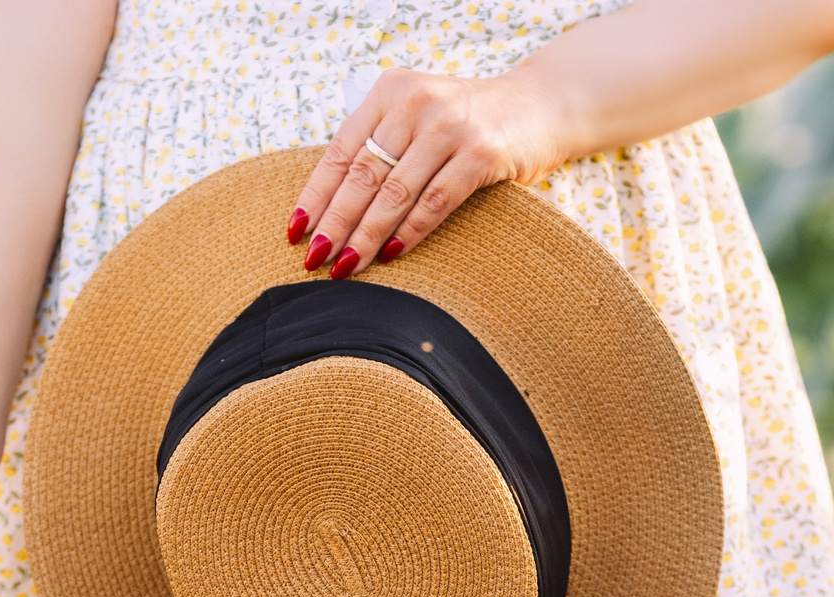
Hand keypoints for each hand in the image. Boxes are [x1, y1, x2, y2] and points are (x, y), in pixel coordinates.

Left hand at [285, 68, 566, 281]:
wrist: (539, 105)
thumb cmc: (467, 122)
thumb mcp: (417, 117)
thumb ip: (381, 144)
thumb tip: (329, 207)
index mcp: (389, 92)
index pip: (340, 151)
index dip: (315, 196)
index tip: (294, 232)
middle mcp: (415, 102)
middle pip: (362, 175)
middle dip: (334, 224)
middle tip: (313, 261)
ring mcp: (449, 126)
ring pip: (394, 192)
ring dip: (366, 236)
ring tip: (345, 267)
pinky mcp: (481, 152)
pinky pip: (436, 201)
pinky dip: (411, 231)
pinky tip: (392, 255)